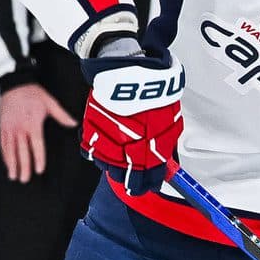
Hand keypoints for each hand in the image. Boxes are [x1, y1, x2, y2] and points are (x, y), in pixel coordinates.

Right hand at [0, 82, 76, 182]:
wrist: (13, 83)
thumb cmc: (32, 93)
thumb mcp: (49, 101)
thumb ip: (61, 114)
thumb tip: (74, 123)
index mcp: (32, 123)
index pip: (36, 145)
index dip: (38, 158)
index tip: (39, 170)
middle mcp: (20, 128)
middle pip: (22, 151)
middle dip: (23, 167)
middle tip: (25, 179)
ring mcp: (9, 128)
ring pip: (10, 150)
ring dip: (12, 164)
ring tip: (13, 176)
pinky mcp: (2, 127)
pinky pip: (3, 144)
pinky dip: (5, 155)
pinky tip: (8, 163)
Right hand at [81, 47, 184, 195]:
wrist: (131, 76)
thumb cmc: (152, 97)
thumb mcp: (170, 125)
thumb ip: (165, 147)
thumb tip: (165, 162)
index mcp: (149, 155)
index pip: (148, 181)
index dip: (148, 183)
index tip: (148, 183)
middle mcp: (126, 153)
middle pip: (125, 178)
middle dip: (131, 176)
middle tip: (134, 169)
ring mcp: (106, 145)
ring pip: (107, 166)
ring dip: (113, 162)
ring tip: (120, 151)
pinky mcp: (91, 133)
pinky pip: (89, 150)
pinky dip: (96, 149)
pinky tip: (104, 142)